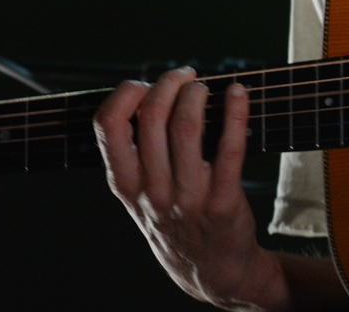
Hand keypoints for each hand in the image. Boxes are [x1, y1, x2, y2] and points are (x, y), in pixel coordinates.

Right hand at [93, 68, 286, 309]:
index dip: (126, 92)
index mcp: (126, 184)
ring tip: (203, 87)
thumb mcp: (138, 196)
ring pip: (186, 127)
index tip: (144, 84)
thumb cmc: (173, 220)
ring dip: (196, 94)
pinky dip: (236, 113)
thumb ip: (134, 153)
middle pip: (151, 116)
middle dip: (168, 83)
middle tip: (184, 75)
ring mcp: (187, 198)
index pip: (109, 124)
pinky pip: (230, 149)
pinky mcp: (223, 202)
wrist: (211, 272)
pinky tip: (239, 94)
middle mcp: (152, 191)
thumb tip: (147, 92)